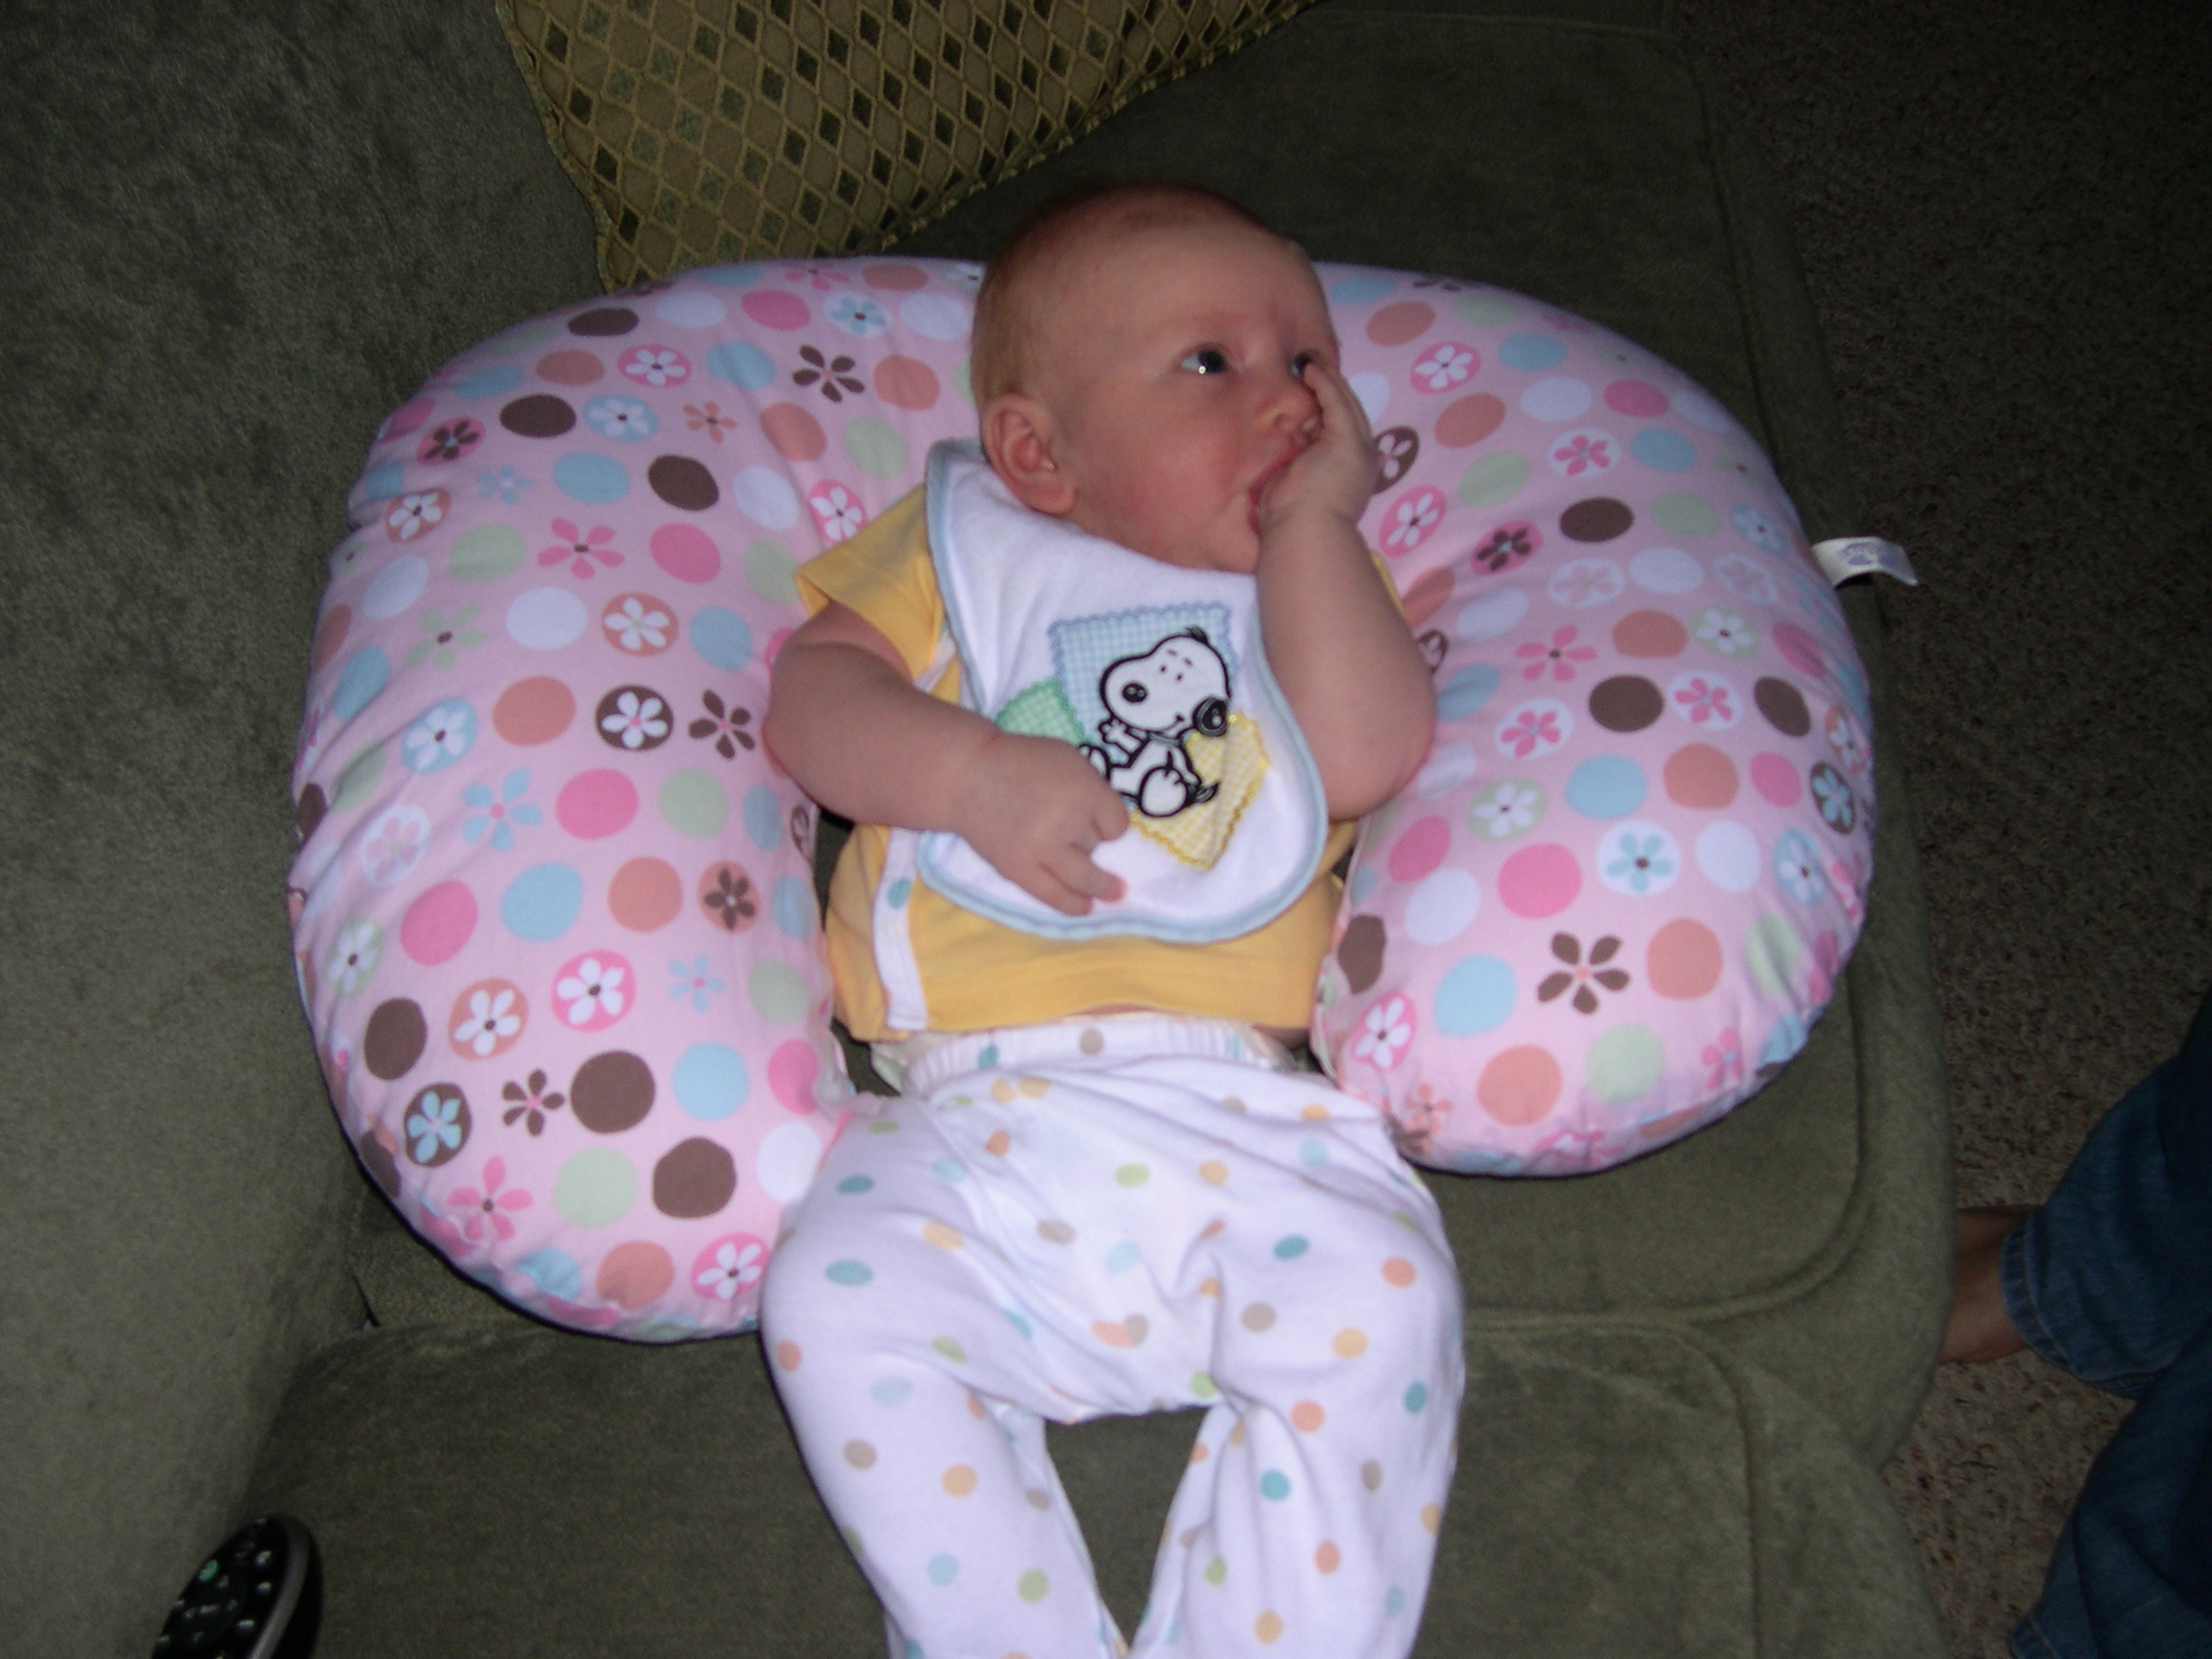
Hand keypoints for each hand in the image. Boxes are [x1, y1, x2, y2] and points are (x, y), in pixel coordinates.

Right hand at [951, 730, 1129, 915]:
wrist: (967, 776)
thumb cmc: (1020, 761)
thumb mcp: (1067, 758)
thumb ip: (1090, 787)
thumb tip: (1104, 823)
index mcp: (1084, 790)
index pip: (1117, 823)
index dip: (1110, 823)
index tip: (1099, 821)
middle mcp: (1068, 821)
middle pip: (1096, 846)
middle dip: (1092, 843)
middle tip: (1092, 846)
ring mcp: (1044, 849)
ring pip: (1083, 876)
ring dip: (1100, 886)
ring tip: (1113, 895)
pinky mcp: (1020, 869)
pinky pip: (1053, 895)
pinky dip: (1072, 905)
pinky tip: (1085, 909)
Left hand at [1258, 356, 1378, 535]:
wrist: (1304, 536)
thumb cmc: (1292, 523)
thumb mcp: (1295, 486)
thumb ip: (1298, 465)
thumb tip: (1291, 448)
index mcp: (1349, 475)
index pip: (1343, 436)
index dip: (1329, 413)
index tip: (1312, 397)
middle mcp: (1361, 461)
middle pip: (1352, 416)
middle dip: (1335, 391)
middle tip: (1316, 368)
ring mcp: (1358, 451)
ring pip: (1348, 407)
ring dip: (1331, 383)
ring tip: (1312, 364)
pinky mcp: (1348, 442)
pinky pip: (1337, 404)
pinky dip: (1325, 384)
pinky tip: (1311, 370)